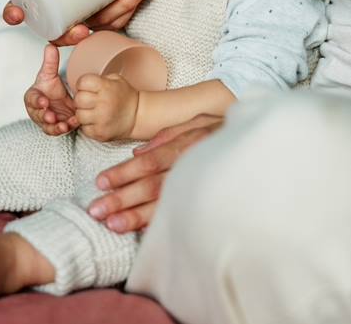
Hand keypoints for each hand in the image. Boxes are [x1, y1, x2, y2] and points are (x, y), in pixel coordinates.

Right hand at [2, 0, 149, 44]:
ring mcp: (87, 20)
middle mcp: (63, 16)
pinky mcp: (108, 19)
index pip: (19, 10)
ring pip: (97, 26)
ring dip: (115, 12)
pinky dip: (130, 3)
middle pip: (60, 33)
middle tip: (81, 29)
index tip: (16, 13)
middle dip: (70, 36)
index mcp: (44, 0)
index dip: (13, 14)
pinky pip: (119, 18)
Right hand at [24, 44, 78, 135]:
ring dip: (54, 126)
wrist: (61, 100)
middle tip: (51, 116)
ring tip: (63, 125)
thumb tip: (50, 45)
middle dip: (44, 116)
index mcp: (34, 96)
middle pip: (38, 115)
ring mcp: (47, 120)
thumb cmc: (50, 88)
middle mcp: (38, 110)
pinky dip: (64, 129)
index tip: (43, 101)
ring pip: (48, 126)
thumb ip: (50, 62)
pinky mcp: (56, 127)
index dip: (36, 101)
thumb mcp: (50, 74)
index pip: (31, 99)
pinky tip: (73, 123)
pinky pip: (58, 130)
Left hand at [75, 74, 138, 140]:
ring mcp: (101, 120)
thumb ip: (98, 79)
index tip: (86, 88)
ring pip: (79, 115)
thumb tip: (81, 84)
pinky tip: (96, 121)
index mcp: (106, 87)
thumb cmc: (126, 97)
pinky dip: (88, 125)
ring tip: (92, 112)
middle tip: (89, 101)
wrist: (138, 116)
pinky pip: (84, 128)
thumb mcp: (116, 80)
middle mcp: (103, 103)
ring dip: (83, 113)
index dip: (82, 84)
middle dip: (81, 99)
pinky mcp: (100, 133)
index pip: (82, 82)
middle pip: (78, 99)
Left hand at [87, 114, 222, 231]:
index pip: (149, 161)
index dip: (124, 172)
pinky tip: (140, 232)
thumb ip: (167, 136)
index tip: (101, 182)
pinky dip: (160, 225)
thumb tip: (136, 153)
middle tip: (96, 210)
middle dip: (122, 199)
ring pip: (164, 204)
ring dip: (136, 217)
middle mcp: (192, 168)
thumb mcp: (197, 122)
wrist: (258, 147)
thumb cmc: (223, 132)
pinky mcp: (209, 203)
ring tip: (112, 225)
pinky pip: (182, 216)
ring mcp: (201, 188)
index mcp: (187, 146)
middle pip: (151, 186)